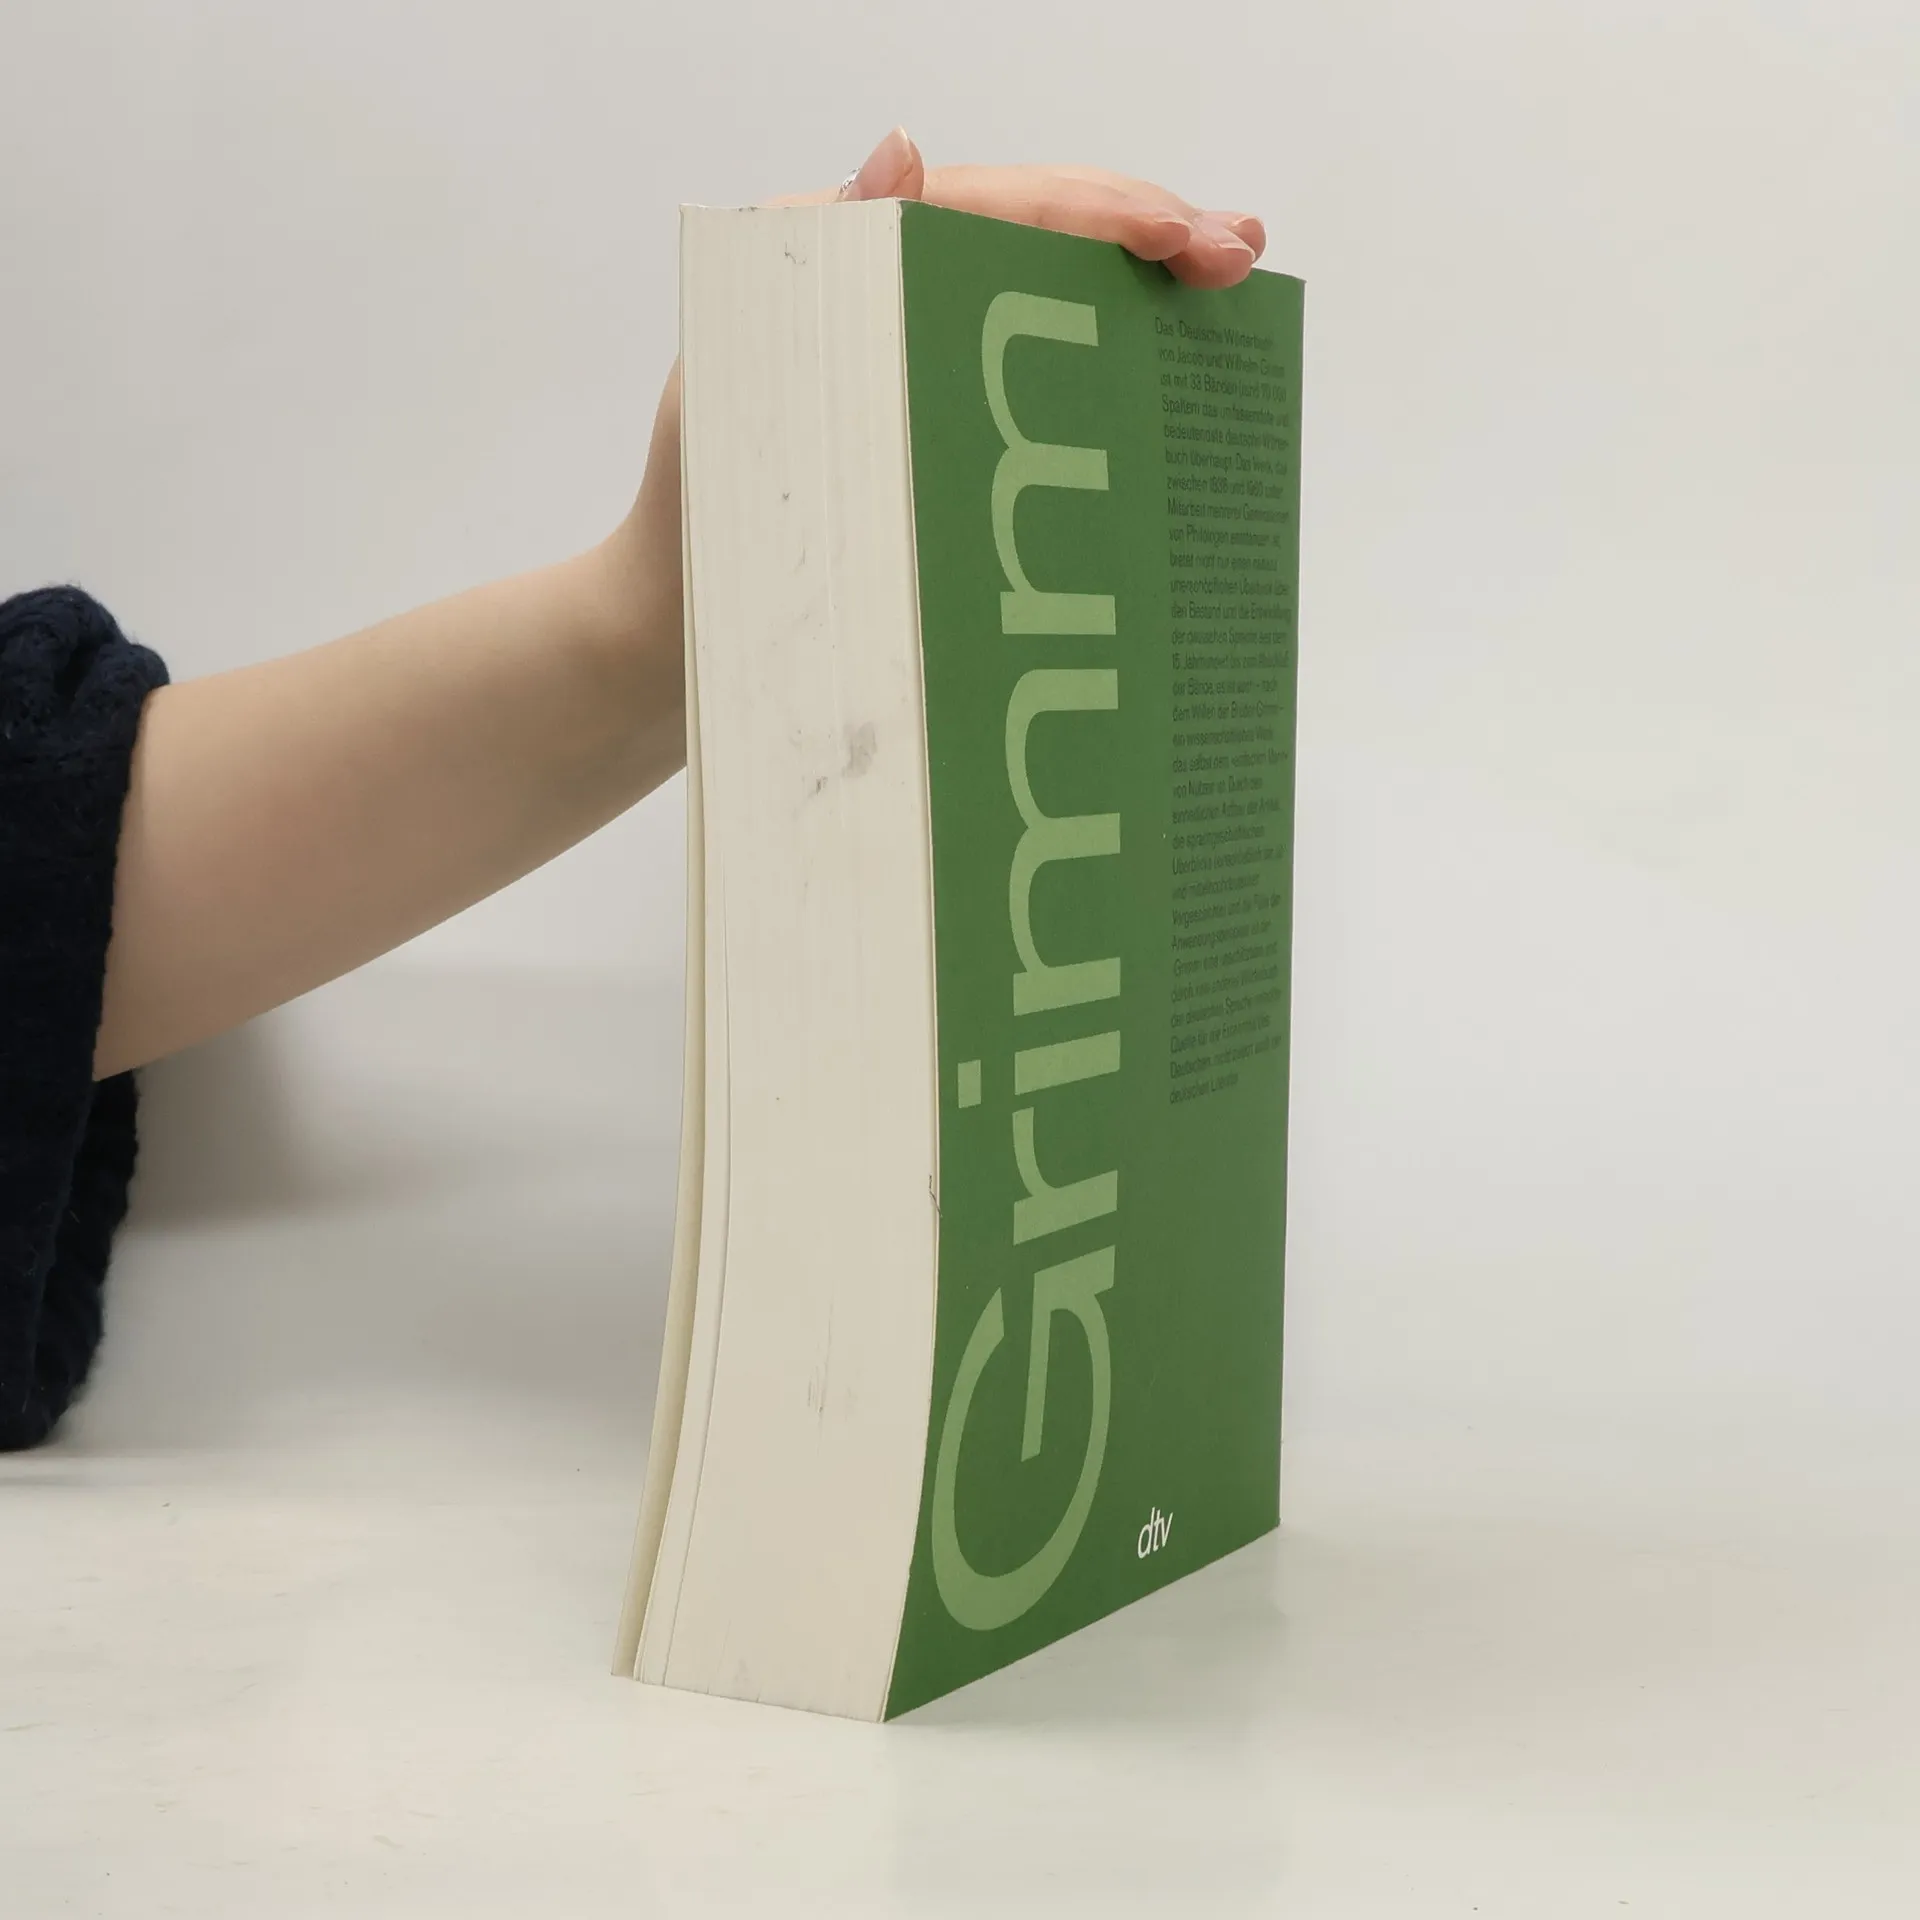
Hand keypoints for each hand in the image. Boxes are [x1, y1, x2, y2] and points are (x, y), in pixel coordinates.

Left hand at [603, 131, 1268, 655]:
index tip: (1192, 236)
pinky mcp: (926, 433)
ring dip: (1139, 297)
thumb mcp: (736, 395)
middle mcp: (877, 300)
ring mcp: (908, 365)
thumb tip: (901, 153)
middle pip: (1031, 242)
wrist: (669, 645)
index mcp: (831, 265)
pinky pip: (1025, 383)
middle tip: (1242, 253)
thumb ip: (811, 280)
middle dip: (1145, 238)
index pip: (987, 209)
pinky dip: (1099, 375)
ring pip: (1042, 305)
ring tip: (1230, 290)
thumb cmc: (690, 528)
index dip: (1098, 211)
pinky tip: (1164, 380)